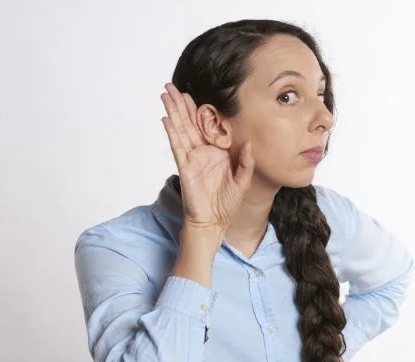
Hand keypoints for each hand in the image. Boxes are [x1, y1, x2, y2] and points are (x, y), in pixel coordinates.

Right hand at [160, 82, 254, 230]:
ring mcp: (192, 158)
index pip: (206, 126)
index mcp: (216, 153)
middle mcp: (202, 152)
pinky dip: (171, 132)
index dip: (199, 110)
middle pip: (189, 123)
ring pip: (180, 129)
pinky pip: (177, 146)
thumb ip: (246, 162)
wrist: (214, 222)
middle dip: (180, 104)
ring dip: (173, 111)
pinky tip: (166, 118)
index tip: (193, 94)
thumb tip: (249, 143)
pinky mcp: (185, 167)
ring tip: (165, 94)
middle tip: (171, 86)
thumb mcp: (243, 181)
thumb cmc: (227, 204)